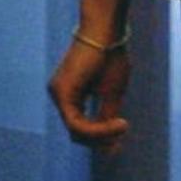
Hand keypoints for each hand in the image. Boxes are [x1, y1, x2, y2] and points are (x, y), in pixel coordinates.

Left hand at [48, 25, 131, 151]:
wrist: (106, 31)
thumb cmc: (111, 57)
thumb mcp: (111, 94)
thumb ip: (107, 119)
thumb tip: (111, 149)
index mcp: (70, 95)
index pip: (81, 128)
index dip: (101, 137)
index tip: (123, 134)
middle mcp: (59, 95)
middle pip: (76, 133)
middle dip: (100, 139)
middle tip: (123, 133)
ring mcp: (57, 93)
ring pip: (76, 131)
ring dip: (100, 135)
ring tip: (123, 127)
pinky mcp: (61, 92)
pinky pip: (75, 123)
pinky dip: (96, 128)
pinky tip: (116, 124)